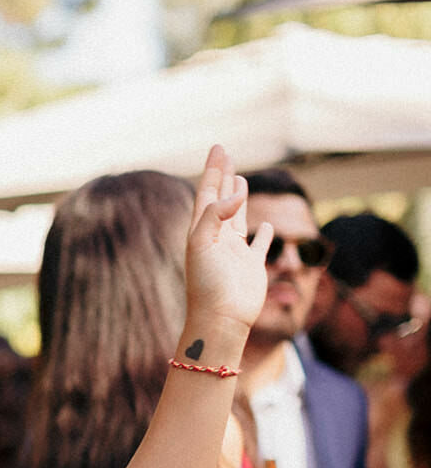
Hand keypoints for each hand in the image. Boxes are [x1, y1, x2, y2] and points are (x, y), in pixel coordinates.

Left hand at [185, 145, 273, 333]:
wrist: (220, 319)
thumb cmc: (207, 285)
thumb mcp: (202, 244)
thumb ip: (215, 215)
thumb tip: (236, 192)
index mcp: (201, 232)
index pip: (207, 193)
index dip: (213, 171)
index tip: (219, 148)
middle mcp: (217, 239)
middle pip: (221, 200)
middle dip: (223, 176)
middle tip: (225, 152)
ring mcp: (234, 253)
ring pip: (238, 217)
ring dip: (239, 198)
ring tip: (240, 179)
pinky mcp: (251, 267)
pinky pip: (259, 245)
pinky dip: (263, 234)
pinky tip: (265, 225)